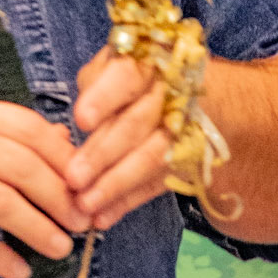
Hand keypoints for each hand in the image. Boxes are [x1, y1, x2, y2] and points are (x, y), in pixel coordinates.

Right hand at [0, 96, 88, 277]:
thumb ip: (2, 135)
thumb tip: (63, 143)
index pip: (28, 127)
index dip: (64, 157)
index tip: (85, 180)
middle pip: (24, 167)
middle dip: (61, 198)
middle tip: (80, 221)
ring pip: (4, 204)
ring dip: (40, 230)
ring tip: (60, 247)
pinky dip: (3, 258)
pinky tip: (19, 269)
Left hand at [66, 49, 172, 229]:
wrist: (204, 97)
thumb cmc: (140, 79)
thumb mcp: (119, 66)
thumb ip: (98, 86)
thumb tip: (77, 124)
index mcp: (150, 61)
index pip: (126, 76)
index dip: (104, 98)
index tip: (81, 121)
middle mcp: (172, 92)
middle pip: (137, 123)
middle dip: (103, 153)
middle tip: (74, 177)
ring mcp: (187, 129)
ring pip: (151, 157)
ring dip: (115, 183)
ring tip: (85, 204)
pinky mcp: (190, 161)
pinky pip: (158, 182)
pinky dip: (128, 201)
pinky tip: (103, 216)